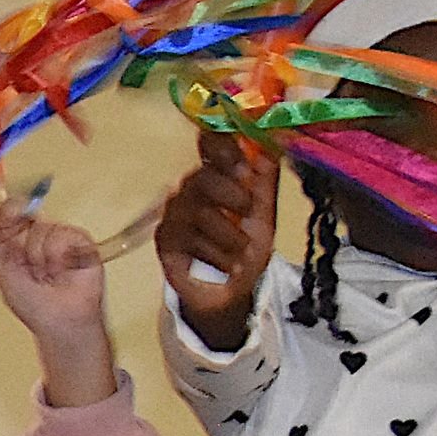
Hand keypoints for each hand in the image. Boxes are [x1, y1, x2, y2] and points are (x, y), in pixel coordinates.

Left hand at [0, 196, 117, 402]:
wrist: (62, 322)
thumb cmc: (33, 305)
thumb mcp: (3, 274)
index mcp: (14, 242)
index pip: (2, 216)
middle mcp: (34, 235)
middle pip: (22, 211)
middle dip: (14, 219)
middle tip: (10, 232)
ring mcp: (56, 235)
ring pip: (41, 227)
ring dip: (39, 254)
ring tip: (46, 273)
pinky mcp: (79, 240)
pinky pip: (63, 233)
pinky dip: (58, 253)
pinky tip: (62, 269)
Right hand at [154, 130, 277, 352]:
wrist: (232, 292)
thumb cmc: (246, 248)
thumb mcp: (265, 213)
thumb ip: (265, 179)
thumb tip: (272, 143)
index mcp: (218, 175)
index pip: (211, 143)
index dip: (223, 147)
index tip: (244, 164)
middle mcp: (191, 189)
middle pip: (201, 176)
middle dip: (230, 193)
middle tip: (247, 211)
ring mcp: (175, 213)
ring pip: (196, 209)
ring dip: (226, 234)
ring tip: (242, 252)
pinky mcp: (165, 239)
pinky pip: (186, 238)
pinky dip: (213, 254)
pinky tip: (226, 265)